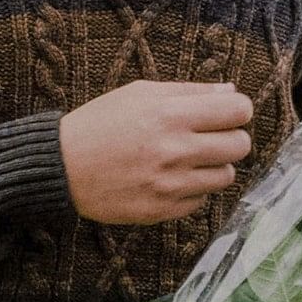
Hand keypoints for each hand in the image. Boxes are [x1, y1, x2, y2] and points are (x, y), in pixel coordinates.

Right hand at [59, 80, 254, 224]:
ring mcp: (169, 184)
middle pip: (240, 145)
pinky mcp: (161, 210)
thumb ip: (188, 91)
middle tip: (210, 137)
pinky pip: (201, 200)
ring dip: (214, 166)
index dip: (237, 110)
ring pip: (226, 176)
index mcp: (170, 114)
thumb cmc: (99, 123)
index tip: (226, 113)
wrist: (61, 166)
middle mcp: (175, 150)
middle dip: (230, 138)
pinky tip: (170, 179)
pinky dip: (192, 190)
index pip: (238, 110)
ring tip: (189, 160)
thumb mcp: (139, 93)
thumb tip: (230, 92)